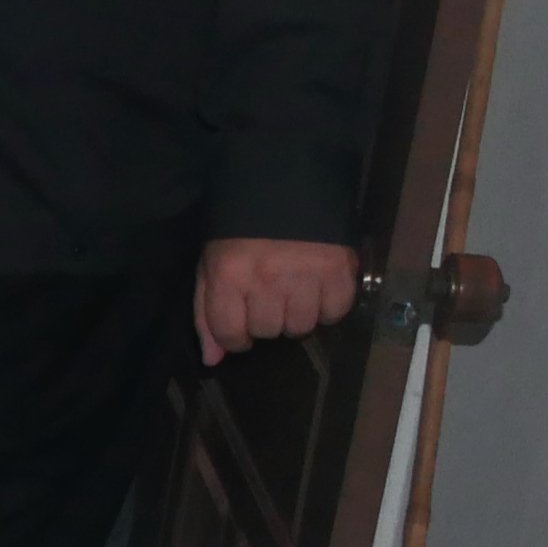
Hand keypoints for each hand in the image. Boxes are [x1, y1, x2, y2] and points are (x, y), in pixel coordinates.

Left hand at [195, 237, 362, 365]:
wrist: (285, 186)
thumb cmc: (241, 231)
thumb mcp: (211, 265)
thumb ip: (207, 314)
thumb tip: (212, 360)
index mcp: (228, 275)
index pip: (230, 333)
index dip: (234, 337)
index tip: (240, 329)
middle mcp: (266, 279)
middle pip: (267, 331)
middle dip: (265, 320)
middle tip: (269, 296)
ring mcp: (305, 276)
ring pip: (300, 327)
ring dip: (296, 315)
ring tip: (293, 290)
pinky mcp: (340, 271)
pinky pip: (334, 313)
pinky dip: (327, 307)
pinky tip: (318, 288)